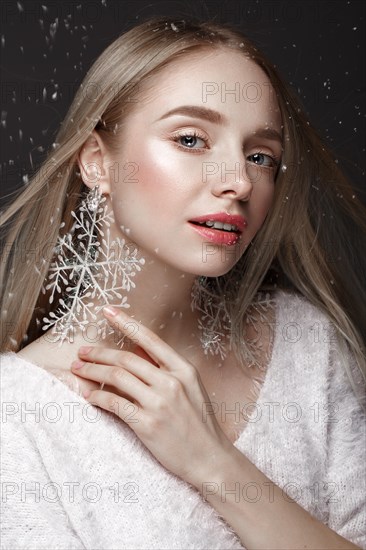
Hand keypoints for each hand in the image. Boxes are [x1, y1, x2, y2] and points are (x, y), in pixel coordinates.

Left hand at [71, 306, 233, 487]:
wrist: (210, 458)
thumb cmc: (200, 422)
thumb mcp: (190, 387)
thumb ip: (164, 367)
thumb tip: (137, 348)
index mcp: (183, 369)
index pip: (150, 339)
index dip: (126, 323)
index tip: (108, 311)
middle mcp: (171, 382)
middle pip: (126, 358)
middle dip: (99, 353)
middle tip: (82, 351)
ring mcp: (159, 403)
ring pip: (117, 378)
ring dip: (92, 372)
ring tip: (78, 370)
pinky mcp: (147, 424)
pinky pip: (115, 404)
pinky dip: (97, 396)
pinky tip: (89, 395)